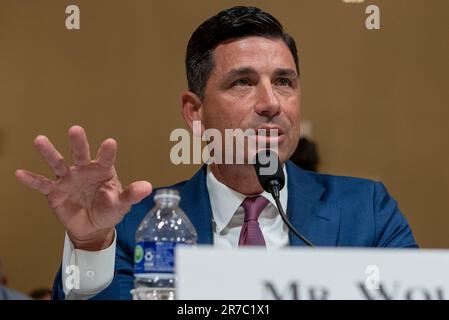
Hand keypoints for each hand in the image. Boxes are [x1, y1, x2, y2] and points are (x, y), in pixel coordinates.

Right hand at [15, 125, 151, 250]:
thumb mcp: (121, 204)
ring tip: (40, 140)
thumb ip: (131, 195)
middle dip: (78, 143)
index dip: (107, 152)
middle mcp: (84, 170)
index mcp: (103, 170)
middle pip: (80, 154)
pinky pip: (43, 185)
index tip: (110, 143)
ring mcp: (68, 179)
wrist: (93, 227)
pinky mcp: (55, 192)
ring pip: (58, 163)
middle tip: (75, 129)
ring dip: (50, 153)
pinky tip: (20, 173)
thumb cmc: (109, 210)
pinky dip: (32, 180)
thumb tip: (148, 187)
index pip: (106, 158)